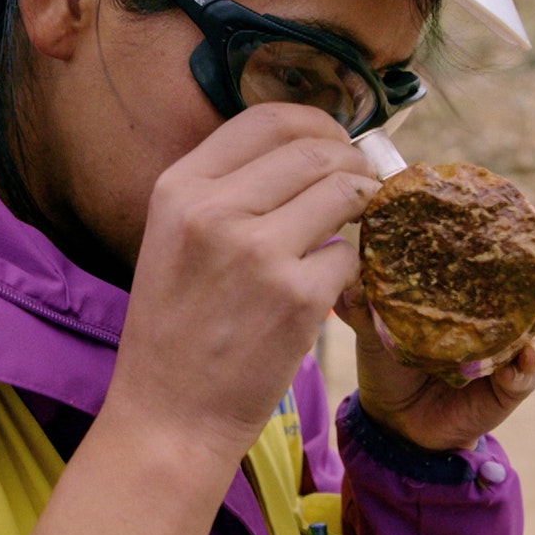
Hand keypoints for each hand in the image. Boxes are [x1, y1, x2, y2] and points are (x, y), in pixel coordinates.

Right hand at [107, 103, 380, 466]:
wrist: (170, 415)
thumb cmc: (175, 329)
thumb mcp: (171, 238)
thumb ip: (223, 190)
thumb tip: (301, 148)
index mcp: (179, 188)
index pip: (265, 119)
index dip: (316, 123)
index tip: (336, 141)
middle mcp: (215, 211)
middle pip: (314, 151)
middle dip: (352, 161)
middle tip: (364, 181)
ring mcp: (259, 253)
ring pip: (342, 194)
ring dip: (362, 205)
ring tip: (358, 223)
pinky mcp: (298, 298)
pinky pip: (349, 256)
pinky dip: (349, 268)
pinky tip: (331, 285)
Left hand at [337, 237, 534, 451]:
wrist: (391, 414)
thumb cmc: (390, 352)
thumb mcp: (374, 321)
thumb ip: (364, 299)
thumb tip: (348, 281)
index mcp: (486, 271)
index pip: (526, 234)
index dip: (527, 224)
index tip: (510, 226)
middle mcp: (516, 299)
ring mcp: (524, 340)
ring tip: (531, 341)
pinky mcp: (520, 380)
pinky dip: (531, 365)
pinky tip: (516, 368)